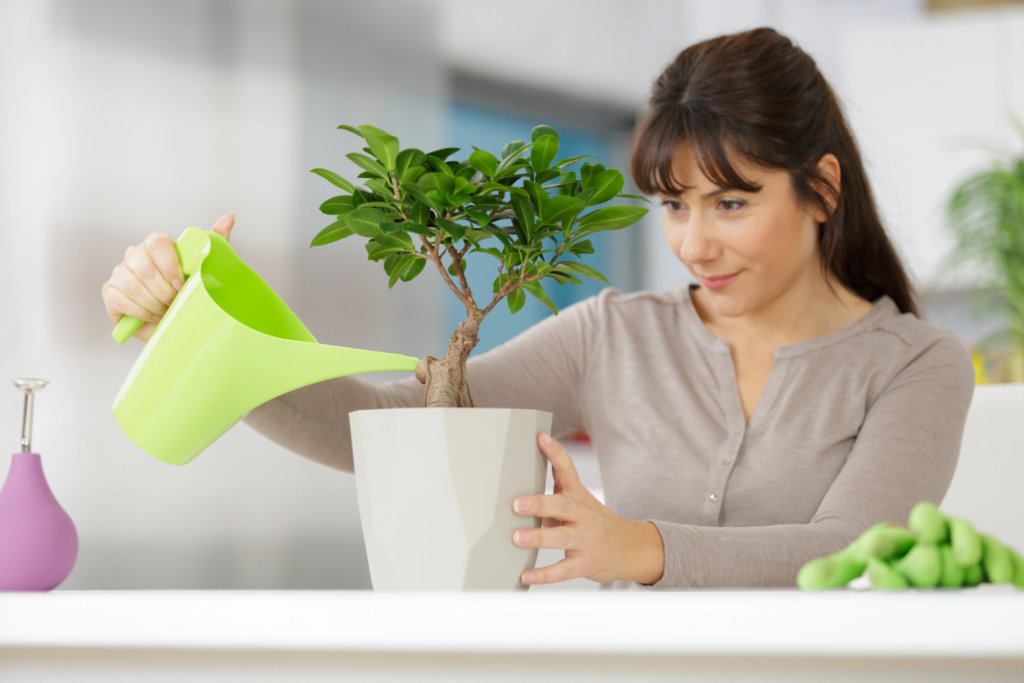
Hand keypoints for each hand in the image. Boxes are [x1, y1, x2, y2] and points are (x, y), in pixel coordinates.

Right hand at [101, 213, 234, 340]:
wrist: (172, 320)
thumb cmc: (188, 291)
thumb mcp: (205, 267)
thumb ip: (215, 240)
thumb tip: (230, 217)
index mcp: (156, 245)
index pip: (157, 242)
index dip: (168, 265)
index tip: (181, 284)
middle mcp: (135, 254)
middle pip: (144, 266)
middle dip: (163, 290)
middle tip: (175, 302)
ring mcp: (120, 272)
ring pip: (133, 285)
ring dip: (153, 303)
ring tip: (166, 311)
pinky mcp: (110, 292)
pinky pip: (121, 299)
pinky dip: (140, 311)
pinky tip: (152, 316)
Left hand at [512, 432, 664, 585]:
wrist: (629, 548)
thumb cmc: (593, 522)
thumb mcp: (578, 500)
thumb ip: (556, 487)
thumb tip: (527, 469)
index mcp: (578, 497)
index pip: (568, 469)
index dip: (555, 452)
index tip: (541, 437)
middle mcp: (583, 516)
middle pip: (563, 506)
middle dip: (539, 503)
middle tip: (516, 504)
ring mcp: (586, 540)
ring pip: (562, 538)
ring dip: (539, 537)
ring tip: (516, 538)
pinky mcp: (585, 563)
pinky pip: (563, 570)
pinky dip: (544, 575)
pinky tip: (526, 575)